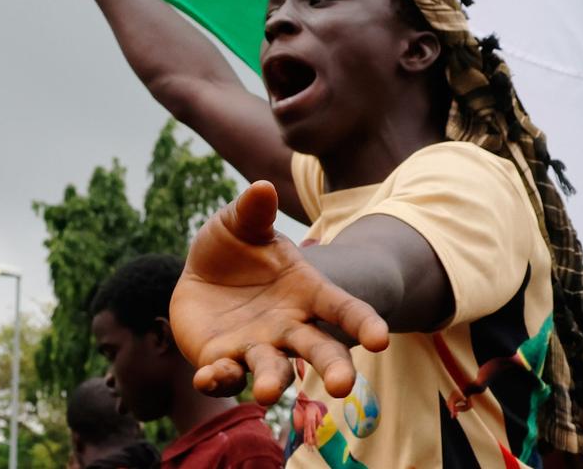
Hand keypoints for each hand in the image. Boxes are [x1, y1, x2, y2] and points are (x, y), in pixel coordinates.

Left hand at [170, 182, 389, 403]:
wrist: (203, 274)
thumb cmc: (237, 247)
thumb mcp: (242, 223)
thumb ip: (254, 210)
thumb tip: (262, 187)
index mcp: (307, 291)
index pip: (343, 308)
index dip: (362, 323)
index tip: (380, 340)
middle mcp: (290, 326)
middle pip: (320, 350)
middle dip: (334, 367)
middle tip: (344, 387)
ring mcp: (259, 347)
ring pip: (274, 371)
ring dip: (272, 382)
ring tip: (267, 393)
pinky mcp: (225, 361)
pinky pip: (225, 375)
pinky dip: (219, 379)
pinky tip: (208, 377)